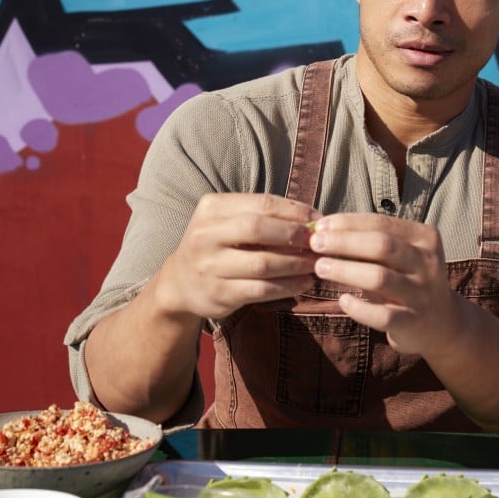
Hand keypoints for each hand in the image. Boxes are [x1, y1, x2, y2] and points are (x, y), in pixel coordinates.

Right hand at [157, 192, 319, 319]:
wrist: (180, 282)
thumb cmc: (216, 245)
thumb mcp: (228, 221)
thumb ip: (262, 216)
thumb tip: (312, 219)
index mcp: (212, 208)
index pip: (261, 203)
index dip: (295, 211)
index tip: (318, 219)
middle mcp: (206, 235)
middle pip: (259, 229)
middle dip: (294, 234)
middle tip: (318, 242)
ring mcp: (209, 266)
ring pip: (262, 263)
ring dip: (296, 263)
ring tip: (317, 264)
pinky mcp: (218, 294)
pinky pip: (260, 289)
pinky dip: (287, 286)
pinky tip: (304, 283)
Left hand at [309, 213, 454, 355]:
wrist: (440, 323)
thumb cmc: (407, 280)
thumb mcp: (399, 256)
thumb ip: (370, 243)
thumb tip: (324, 230)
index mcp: (425, 238)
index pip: (381, 222)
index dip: (348, 223)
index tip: (320, 225)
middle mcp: (428, 263)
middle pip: (381, 246)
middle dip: (343, 242)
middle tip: (315, 244)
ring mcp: (423, 293)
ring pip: (379, 277)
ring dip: (344, 270)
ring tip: (320, 267)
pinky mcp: (414, 322)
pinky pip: (382, 314)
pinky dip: (358, 308)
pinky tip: (342, 301)